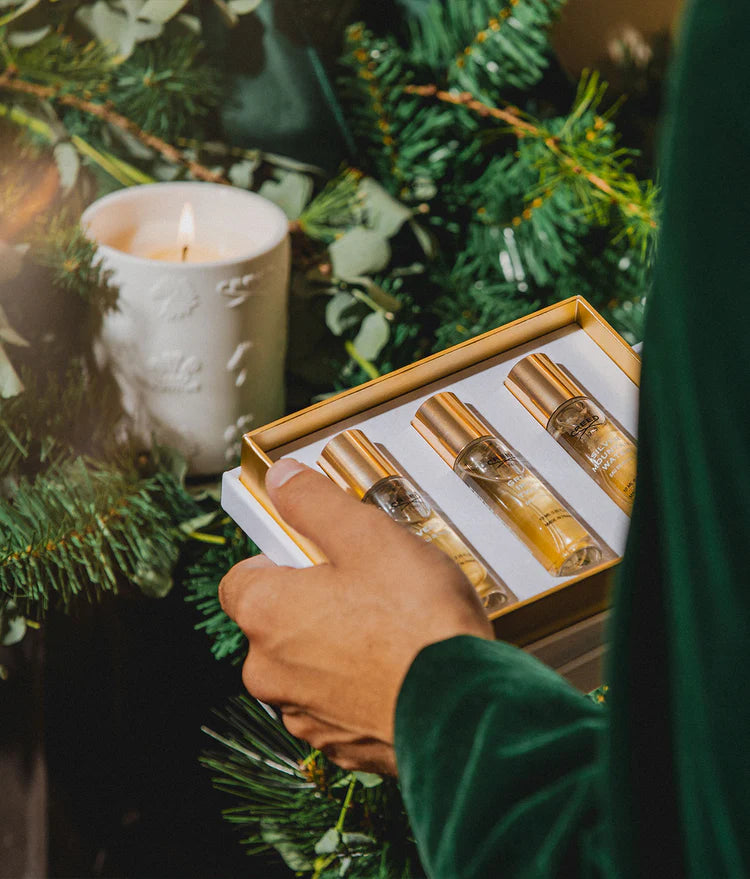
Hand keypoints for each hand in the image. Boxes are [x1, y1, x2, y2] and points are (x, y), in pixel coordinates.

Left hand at [219, 458, 492, 774]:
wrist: (464, 711)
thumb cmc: (417, 623)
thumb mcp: (367, 537)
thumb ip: (314, 503)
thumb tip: (281, 479)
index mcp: (266, 614)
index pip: (240, 578)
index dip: (276, 558)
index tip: (313, 551)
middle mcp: (270, 671)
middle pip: (275, 623)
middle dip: (312, 604)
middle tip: (367, 587)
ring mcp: (304, 714)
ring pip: (308, 666)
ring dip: (336, 648)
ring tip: (391, 628)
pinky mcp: (340, 746)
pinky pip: (339, 704)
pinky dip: (359, 687)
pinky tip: (400, 668)